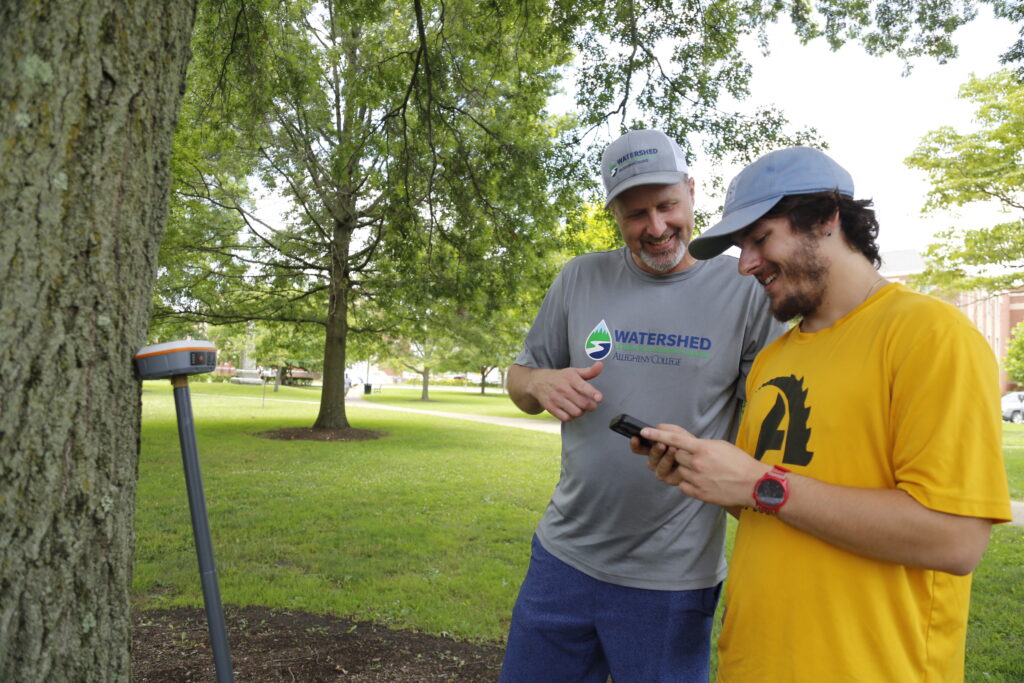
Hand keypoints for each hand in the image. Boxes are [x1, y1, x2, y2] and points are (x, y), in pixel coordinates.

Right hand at [528, 362, 603, 421]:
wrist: (538, 382)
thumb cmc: (560, 377)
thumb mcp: (574, 372)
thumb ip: (589, 371)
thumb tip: (600, 365)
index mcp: (570, 378)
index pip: (583, 387)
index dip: (594, 394)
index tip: (600, 398)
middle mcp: (563, 389)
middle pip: (583, 403)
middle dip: (591, 406)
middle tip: (592, 404)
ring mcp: (556, 399)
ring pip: (576, 412)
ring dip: (582, 412)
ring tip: (580, 407)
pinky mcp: (551, 408)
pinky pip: (566, 418)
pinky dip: (572, 417)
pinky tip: (571, 411)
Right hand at [630, 424, 684, 485]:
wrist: (704, 458)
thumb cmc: (690, 445)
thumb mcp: (680, 433)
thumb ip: (668, 430)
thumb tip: (657, 428)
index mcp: (654, 450)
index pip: (639, 449)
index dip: (635, 445)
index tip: (635, 438)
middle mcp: (656, 462)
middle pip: (650, 459)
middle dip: (655, 450)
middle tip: (661, 443)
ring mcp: (663, 472)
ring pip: (658, 468)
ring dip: (666, 458)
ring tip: (674, 449)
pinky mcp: (672, 480)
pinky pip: (670, 475)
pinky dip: (675, 467)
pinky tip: (681, 461)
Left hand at [639, 425, 769, 506]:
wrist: (754, 484)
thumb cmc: (738, 462)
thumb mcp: (719, 445)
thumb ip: (698, 443)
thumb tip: (679, 440)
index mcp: (703, 448)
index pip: (674, 439)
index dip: (657, 434)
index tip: (644, 432)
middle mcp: (697, 463)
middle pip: (675, 456)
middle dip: (681, 455)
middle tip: (696, 458)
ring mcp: (697, 479)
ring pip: (679, 471)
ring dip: (686, 469)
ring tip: (705, 471)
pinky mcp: (699, 493)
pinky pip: (683, 485)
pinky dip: (688, 482)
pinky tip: (702, 481)